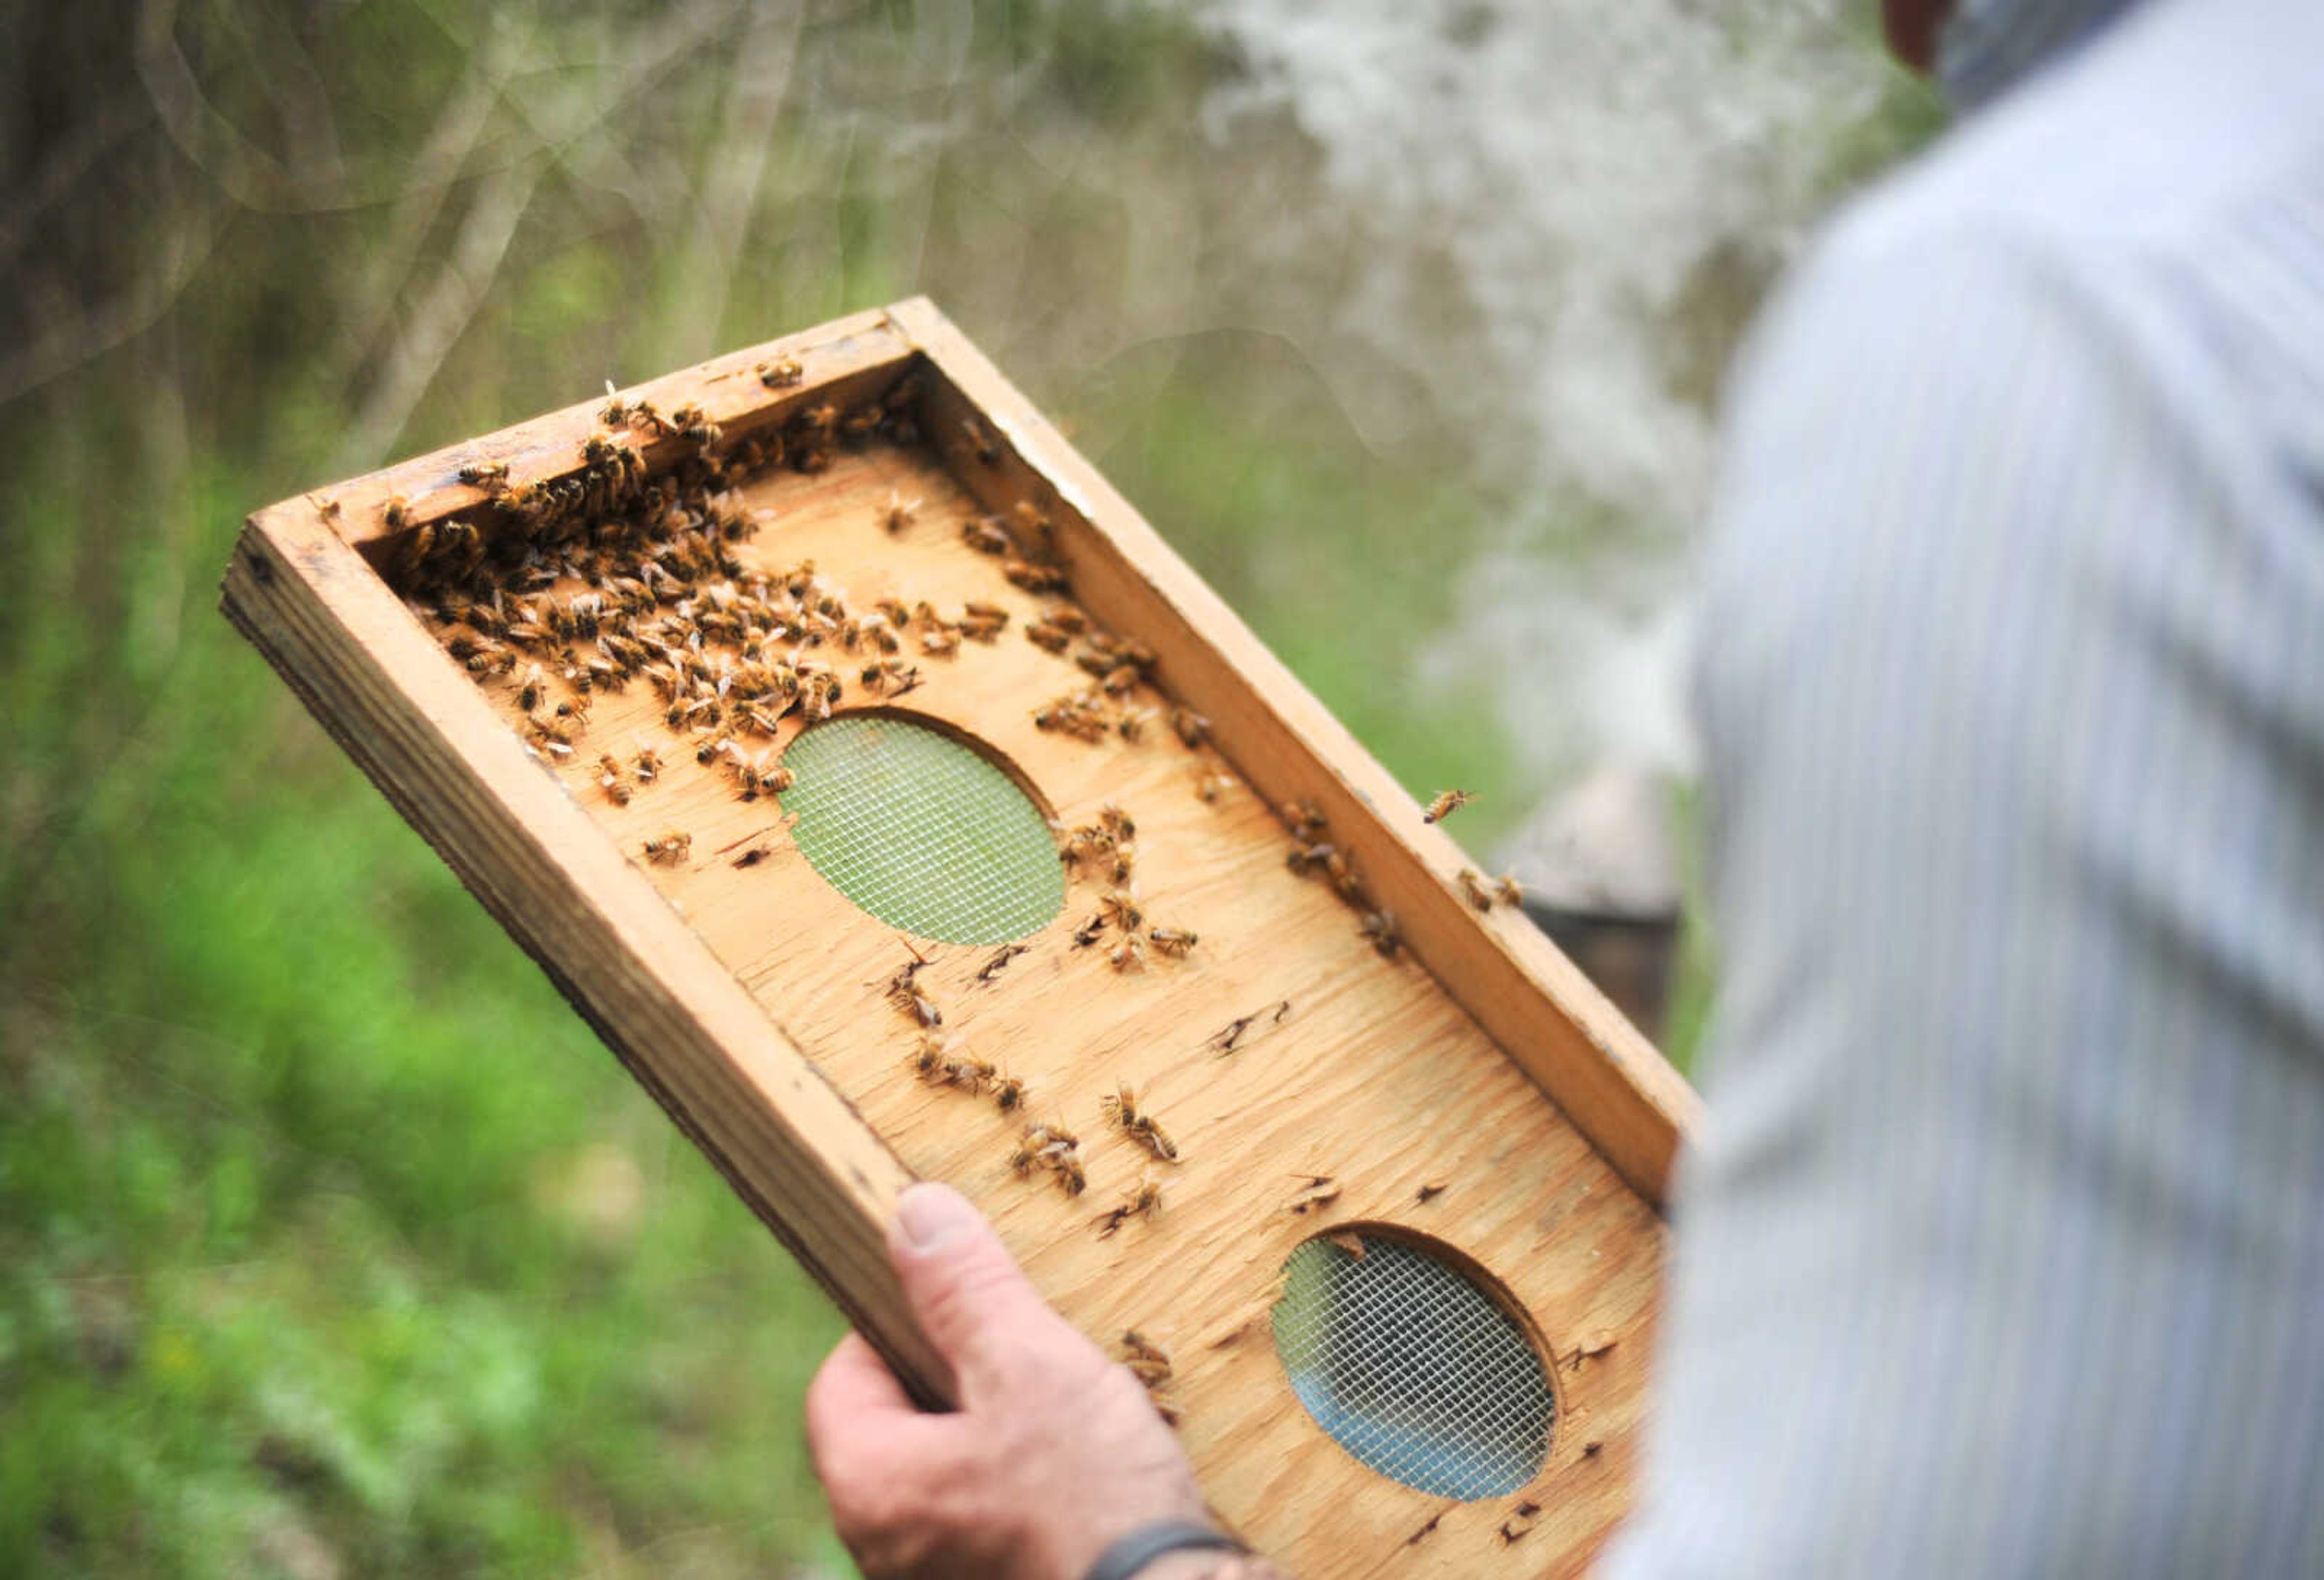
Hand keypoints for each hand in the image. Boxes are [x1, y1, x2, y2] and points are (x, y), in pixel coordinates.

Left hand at [806, 1182, 1211, 1579]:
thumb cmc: (1089, 1501)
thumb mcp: (1028, 1365)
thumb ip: (965, 1287)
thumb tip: (914, 1212)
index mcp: (869, 1487)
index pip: (843, 1376)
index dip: (897, 1321)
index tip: (958, 1297)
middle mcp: (886, 1546)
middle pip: (899, 1422)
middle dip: (960, 1373)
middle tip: (1022, 1342)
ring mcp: (940, 1575)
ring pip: (952, 1468)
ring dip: (1001, 1424)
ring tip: (1064, 1398)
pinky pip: (992, 1512)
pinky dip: (1029, 1477)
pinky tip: (1085, 1458)